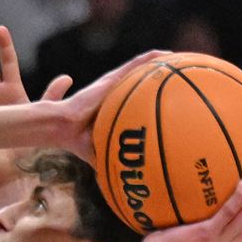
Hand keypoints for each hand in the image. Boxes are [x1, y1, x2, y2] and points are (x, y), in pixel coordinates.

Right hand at [55, 49, 170, 162]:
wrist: (64, 127)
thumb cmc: (79, 141)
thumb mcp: (102, 152)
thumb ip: (112, 162)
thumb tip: (122, 186)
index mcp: (113, 108)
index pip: (134, 99)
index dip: (149, 97)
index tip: (168, 98)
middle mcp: (115, 93)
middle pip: (139, 81)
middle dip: (157, 77)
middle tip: (178, 75)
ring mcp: (114, 84)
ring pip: (139, 69)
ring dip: (156, 63)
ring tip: (176, 60)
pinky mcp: (112, 78)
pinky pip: (134, 65)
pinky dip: (149, 59)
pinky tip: (164, 55)